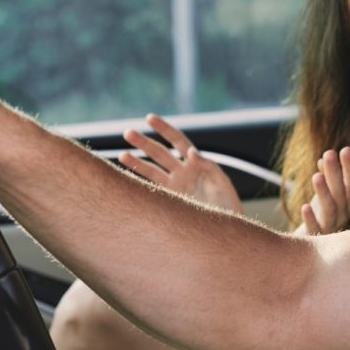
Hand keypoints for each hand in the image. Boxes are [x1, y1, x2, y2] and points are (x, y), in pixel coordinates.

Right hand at [119, 113, 242, 212]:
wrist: (224, 230)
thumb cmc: (227, 205)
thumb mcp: (221, 183)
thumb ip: (208, 166)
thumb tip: (190, 152)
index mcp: (196, 163)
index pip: (177, 141)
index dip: (164, 129)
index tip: (149, 118)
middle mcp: (183, 172)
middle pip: (160, 153)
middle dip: (144, 143)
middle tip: (127, 133)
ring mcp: (174, 187)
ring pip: (152, 171)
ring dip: (137, 162)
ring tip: (122, 154)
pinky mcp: (169, 202)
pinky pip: (151, 190)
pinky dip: (139, 184)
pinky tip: (126, 178)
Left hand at [300, 146, 349, 234]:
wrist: (310, 253)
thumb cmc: (318, 219)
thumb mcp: (324, 197)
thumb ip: (326, 178)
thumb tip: (324, 157)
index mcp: (347, 204)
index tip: (345, 149)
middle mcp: (343, 216)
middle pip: (341, 194)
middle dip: (336, 173)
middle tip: (329, 154)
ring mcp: (331, 229)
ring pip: (331, 210)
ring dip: (324, 193)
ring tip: (316, 176)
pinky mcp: (317, 242)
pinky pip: (316, 230)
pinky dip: (311, 219)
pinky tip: (305, 207)